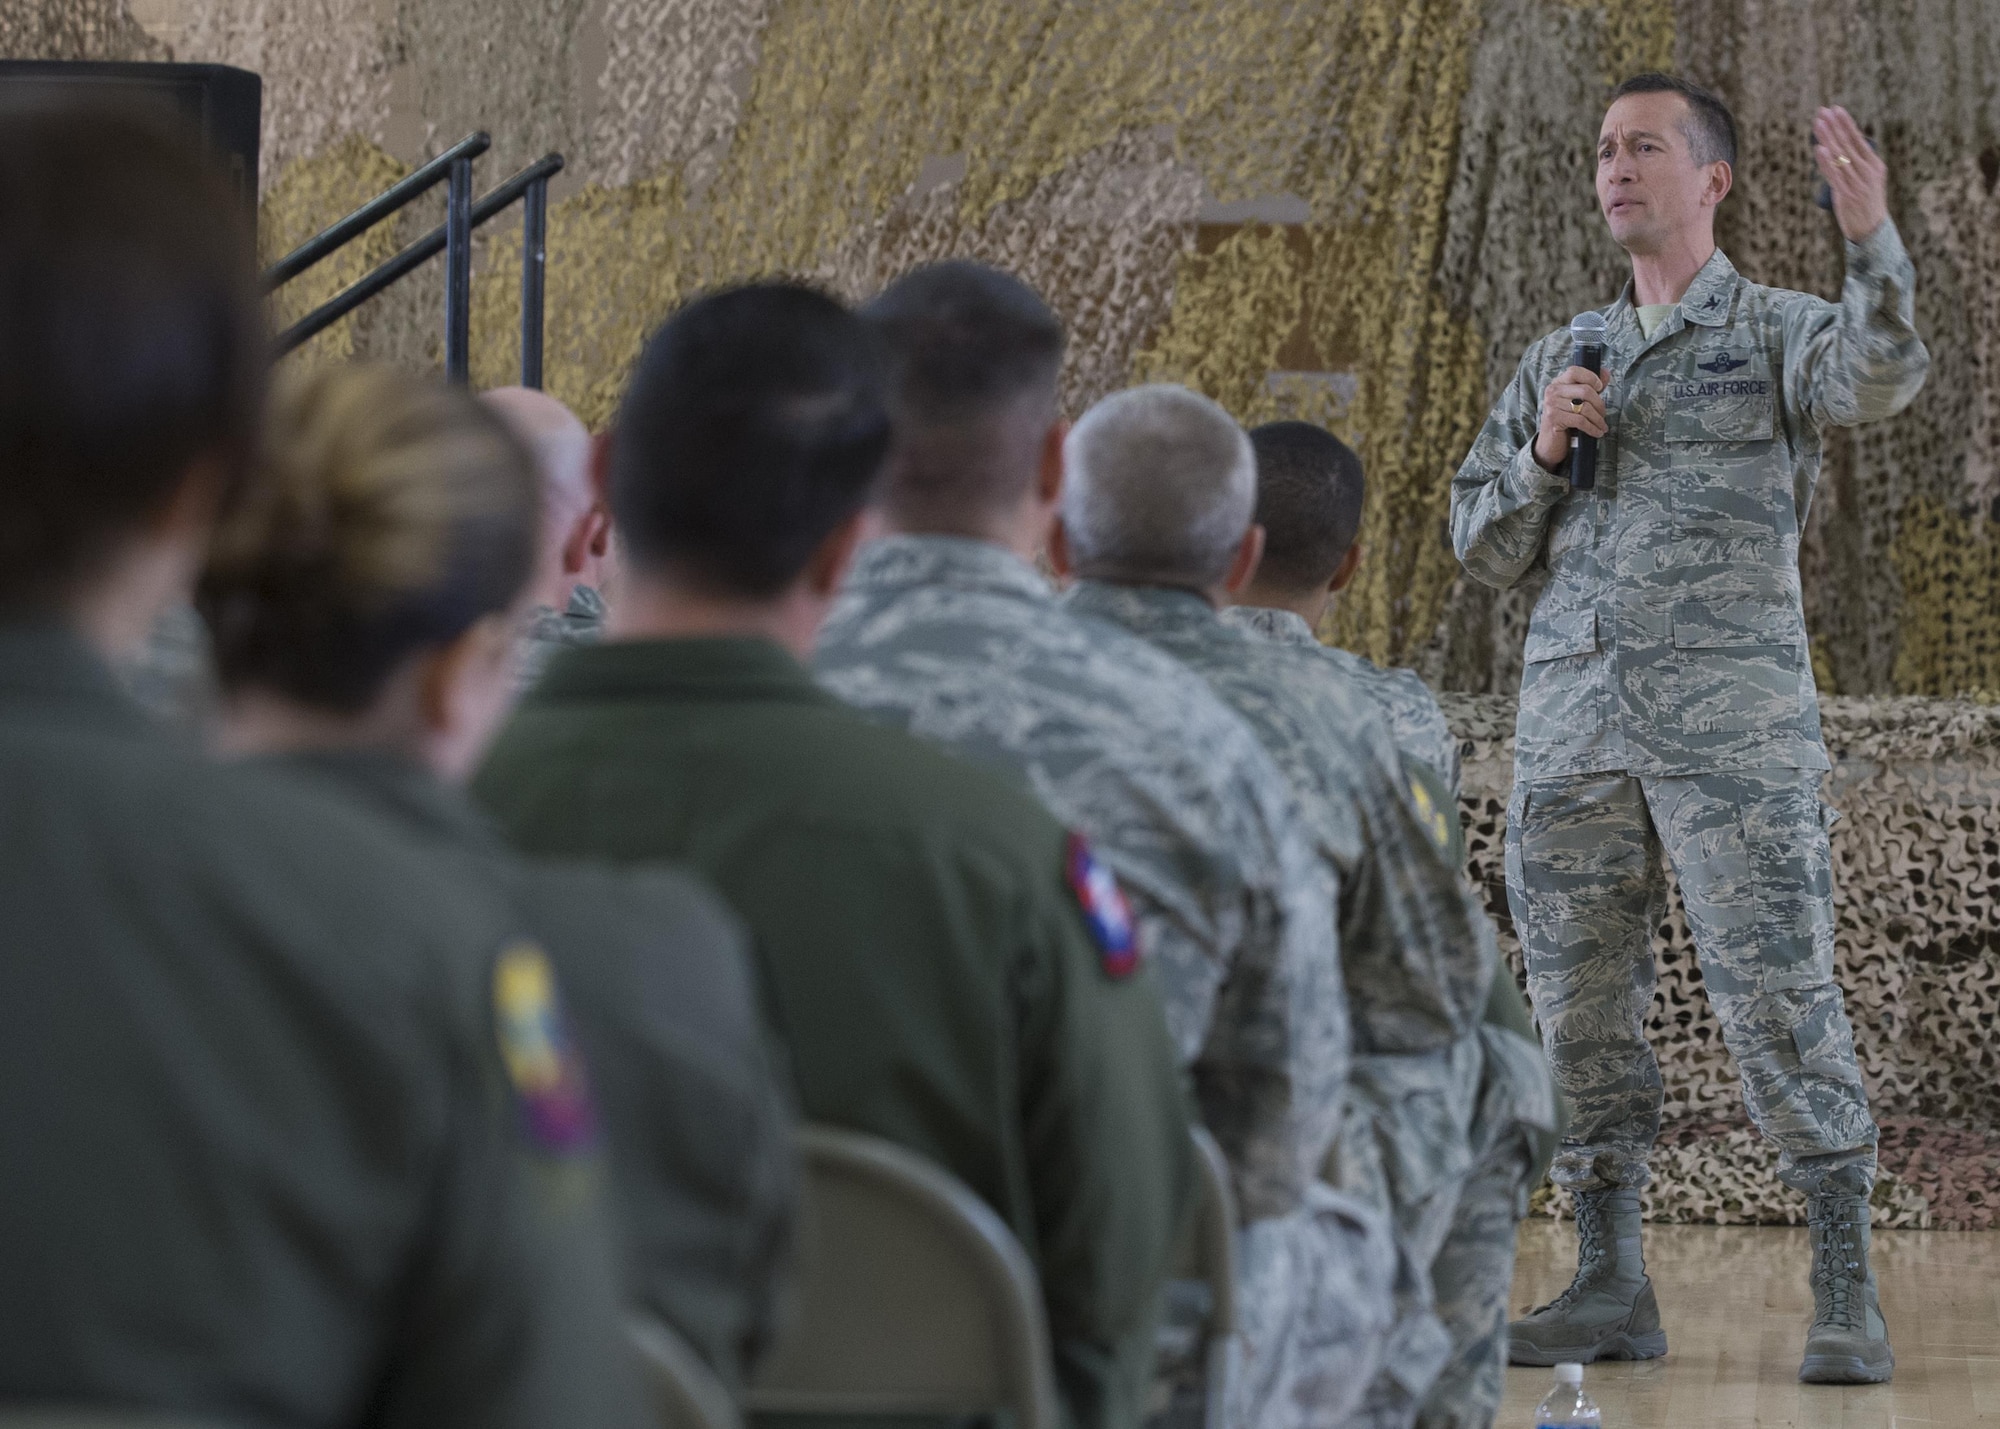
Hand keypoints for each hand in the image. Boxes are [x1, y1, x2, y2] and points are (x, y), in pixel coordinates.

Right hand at [1533, 366, 1606, 471]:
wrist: (1550, 443)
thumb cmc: (1566, 420)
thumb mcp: (1578, 401)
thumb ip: (1591, 386)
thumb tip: (1606, 372)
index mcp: (1558, 383)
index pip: (1575, 371)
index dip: (1591, 377)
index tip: (1600, 388)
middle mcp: (1552, 391)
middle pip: (1585, 391)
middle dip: (1599, 404)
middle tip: (1603, 414)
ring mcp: (1551, 405)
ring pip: (1584, 407)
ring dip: (1598, 419)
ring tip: (1602, 425)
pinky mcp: (1554, 419)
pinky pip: (1580, 421)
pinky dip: (1592, 428)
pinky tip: (1597, 432)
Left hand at [1813, 106, 1888, 242]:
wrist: (1872, 229)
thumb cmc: (1866, 203)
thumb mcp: (1867, 180)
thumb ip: (1856, 164)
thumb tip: (1841, 148)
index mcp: (1874, 165)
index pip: (1858, 139)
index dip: (1845, 123)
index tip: (1835, 109)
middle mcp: (1868, 171)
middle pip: (1848, 144)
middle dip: (1835, 126)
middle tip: (1823, 110)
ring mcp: (1857, 183)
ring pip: (1840, 156)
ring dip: (1828, 138)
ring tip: (1818, 123)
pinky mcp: (1847, 195)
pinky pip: (1835, 175)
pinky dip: (1826, 162)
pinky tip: (1820, 149)